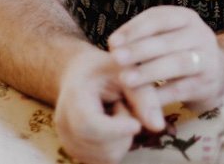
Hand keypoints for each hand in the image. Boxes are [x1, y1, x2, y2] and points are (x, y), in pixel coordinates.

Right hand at [53, 48, 144, 163]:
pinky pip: (107, 160)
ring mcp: (69, 142)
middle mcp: (64, 124)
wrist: (80, 74)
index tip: (137, 124)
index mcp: (74, 98)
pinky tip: (111, 126)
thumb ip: (143, 97)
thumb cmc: (106, 68)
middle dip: (125, 130)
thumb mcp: (126, 71)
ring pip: (109, 157)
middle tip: (122, 104)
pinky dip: (117, 146)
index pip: (90, 125)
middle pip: (103, 146)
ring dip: (123, 138)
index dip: (116, 129)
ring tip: (115, 113)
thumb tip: (158, 127)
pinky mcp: (78, 153)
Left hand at [108, 6, 223, 119]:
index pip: (159, 18)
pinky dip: (159, 95)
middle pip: (168, 41)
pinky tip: (140, 99)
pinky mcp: (208, 83)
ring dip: (149, 72)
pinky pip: (181, 88)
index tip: (112, 42)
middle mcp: (201, 34)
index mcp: (186, 18)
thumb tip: (114, 45)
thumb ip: (141, 38)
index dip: (134, 29)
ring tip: (125, 79)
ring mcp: (207, 59)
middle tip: (116, 59)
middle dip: (139, 50)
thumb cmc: (178, 52)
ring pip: (178, 63)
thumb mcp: (165, 37)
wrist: (214, 74)